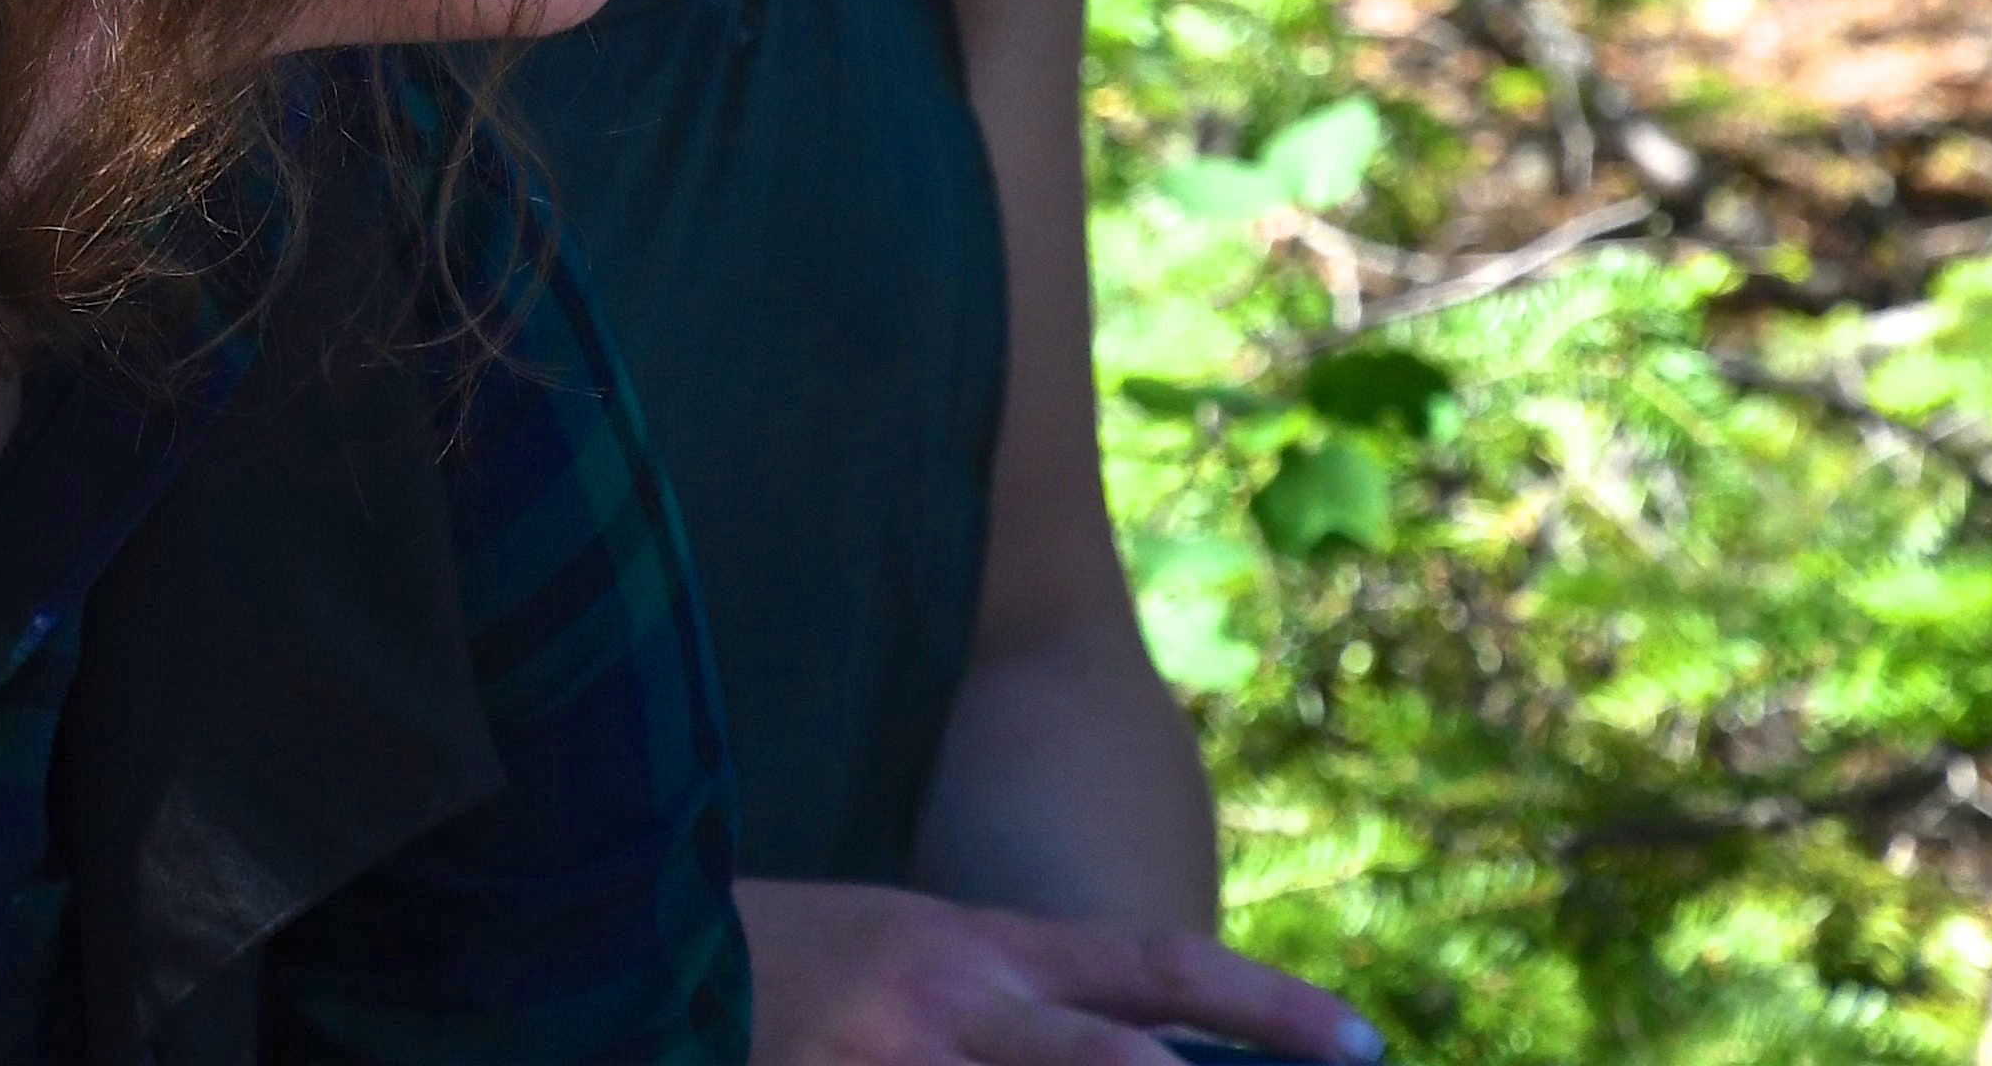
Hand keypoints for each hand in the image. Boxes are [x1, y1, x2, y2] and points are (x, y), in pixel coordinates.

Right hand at [741, 878, 1377, 1065]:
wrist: (622, 937)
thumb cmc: (785, 960)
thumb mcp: (911, 953)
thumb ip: (1024, 1006)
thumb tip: (1161, 1060)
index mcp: (977, 947)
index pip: (1155, 965)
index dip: (1267, 1005)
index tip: (1368, 1047)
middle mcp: (943, 1006)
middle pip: (1114, 1064)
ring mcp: (878, 1064)